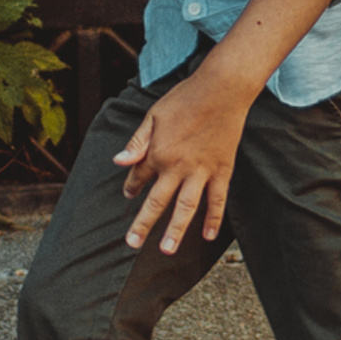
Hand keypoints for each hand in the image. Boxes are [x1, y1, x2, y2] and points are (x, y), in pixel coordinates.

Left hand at [115, 68, 250, 254]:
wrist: (222, 89)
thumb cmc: (185, 99)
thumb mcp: (153, 116)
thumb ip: (136, 143)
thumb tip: (118, 163)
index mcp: (157, 153)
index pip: (139, 178)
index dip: (132, 188)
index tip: (129, 196)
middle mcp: (177, 167)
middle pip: (157, 202)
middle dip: (143, 225)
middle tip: (132, 244)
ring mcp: (201, 172)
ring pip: (187, 208)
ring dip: (176, 231)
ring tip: (168, 250)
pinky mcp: (222, 170)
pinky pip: (218, 200)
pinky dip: (214, 219)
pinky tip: (208, 236)